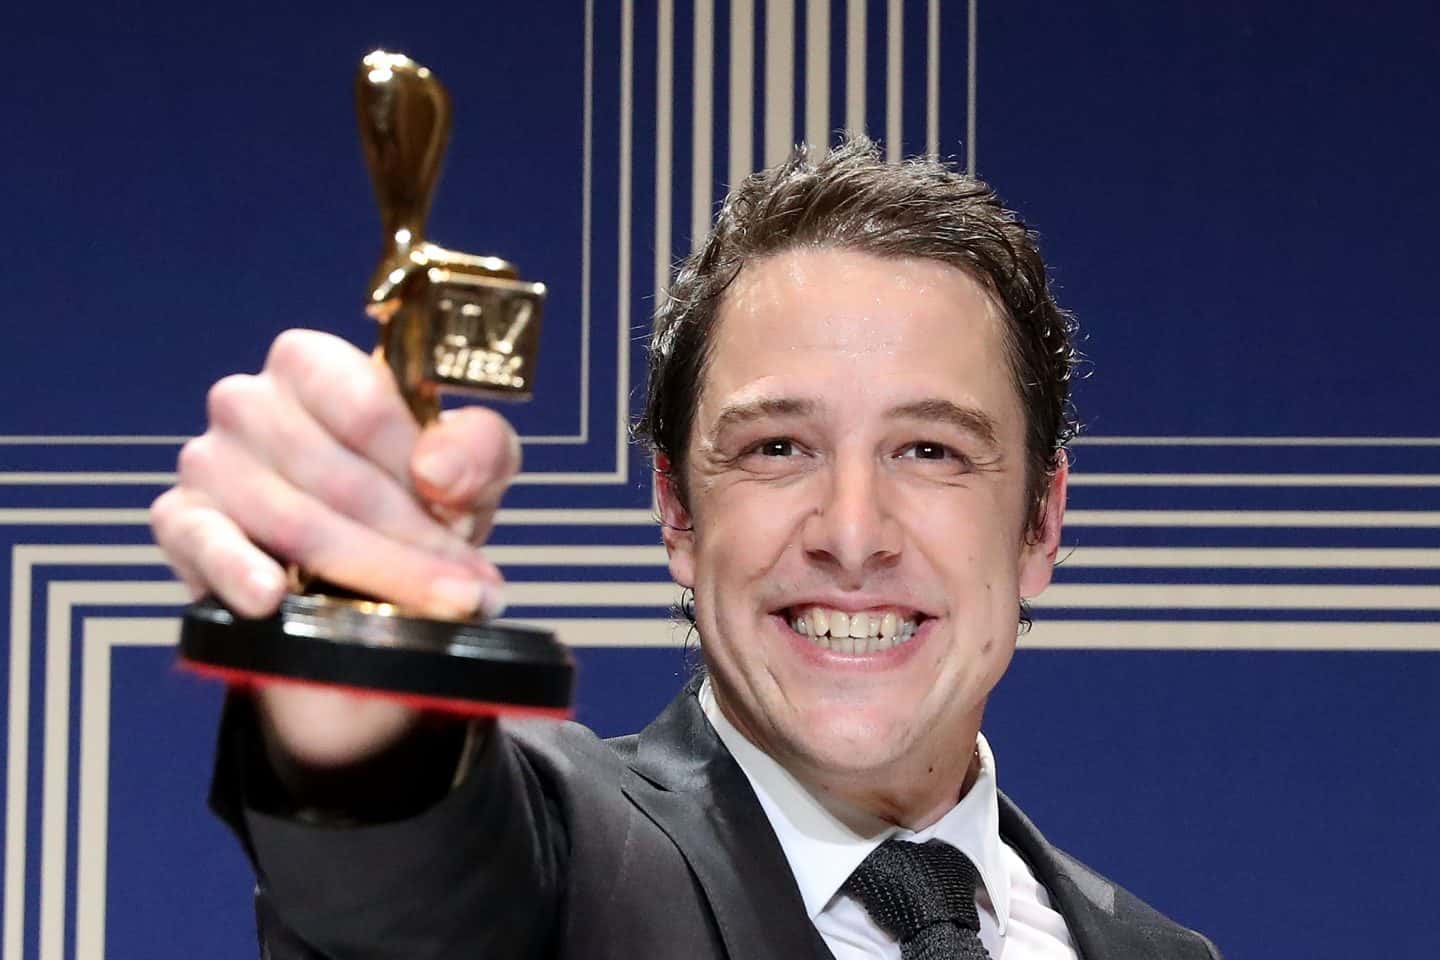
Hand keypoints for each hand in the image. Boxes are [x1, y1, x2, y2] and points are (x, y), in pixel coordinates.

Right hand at [151, 328, 520, 770]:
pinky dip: (238, 571)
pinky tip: (269, 598)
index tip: (466, 524)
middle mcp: (248, 401)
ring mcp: (208, 460)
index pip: (366, 408)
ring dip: (372, 573)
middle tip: (468, 593)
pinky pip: (206, 544)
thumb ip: (476, 448)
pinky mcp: (181, 521)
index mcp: (311, 363)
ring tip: (431, 609)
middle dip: (413, 544)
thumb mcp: (469, 460)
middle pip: (339, 478)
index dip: (421, 472)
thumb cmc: (415, 490)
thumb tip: (439, 472)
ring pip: (295, 522)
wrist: (360, 553)